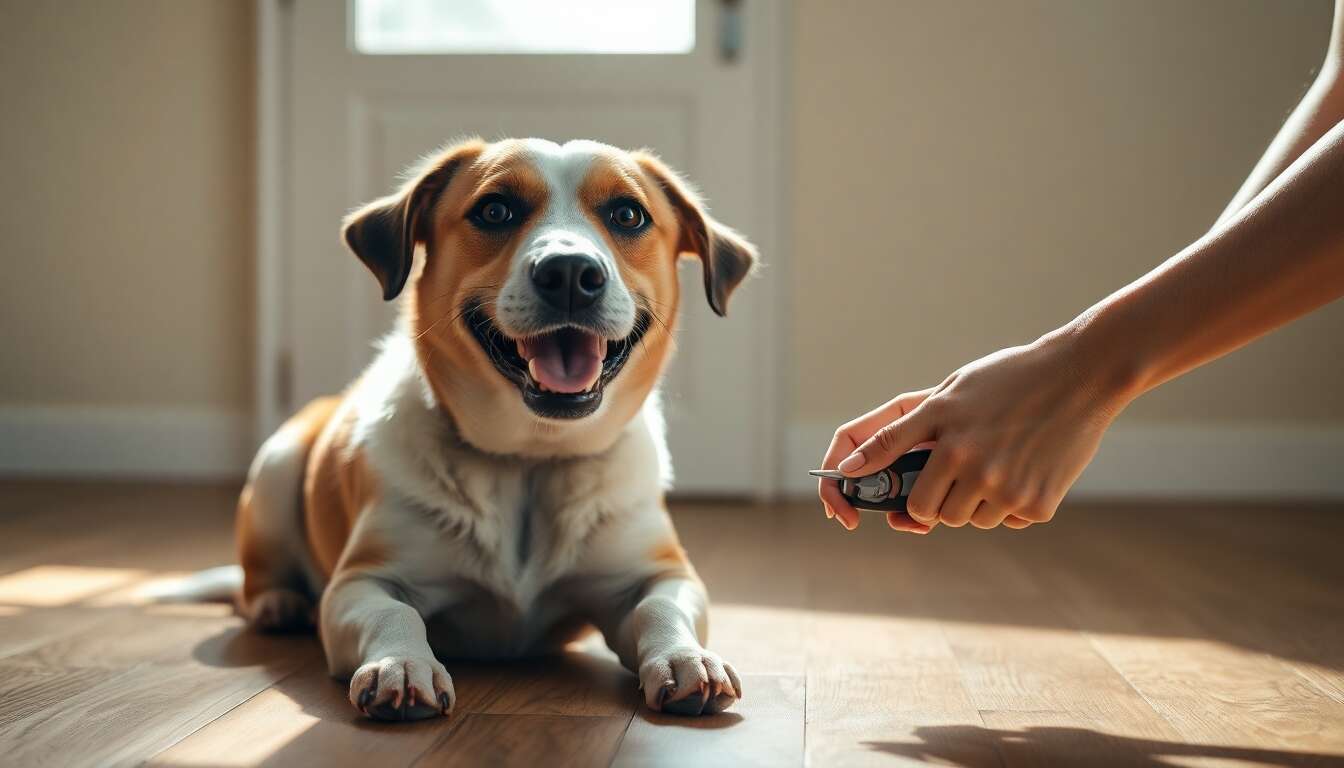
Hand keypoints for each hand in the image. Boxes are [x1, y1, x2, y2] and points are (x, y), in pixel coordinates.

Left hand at [817, 330, 1125, 531]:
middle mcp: (976, 469)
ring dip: (978, 502)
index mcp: (948, 442)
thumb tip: (851, 467)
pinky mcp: (1039, 504)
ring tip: (996, 459)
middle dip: (942, 499)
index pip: (913, 501)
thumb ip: (897, 434)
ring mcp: (1009, 490)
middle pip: (939, 516)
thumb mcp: (945, 396)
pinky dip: (1015, 502)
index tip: (907, 503)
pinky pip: (1012, 521)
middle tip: (961, 469)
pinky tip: (1027, 466)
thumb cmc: (1004, 381)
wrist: (1080, 375)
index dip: (906, 505)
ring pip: (974, 520)